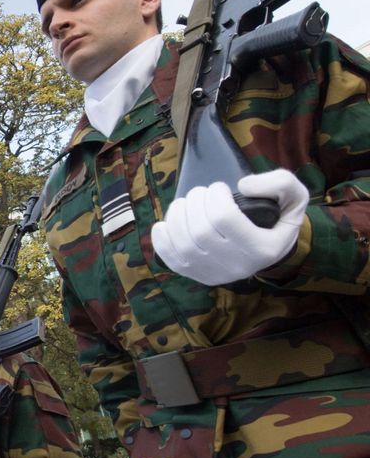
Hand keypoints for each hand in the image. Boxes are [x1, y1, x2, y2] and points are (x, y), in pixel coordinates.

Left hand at [151, 170, 307, 285]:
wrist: (269, 249)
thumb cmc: (278, 218)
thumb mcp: (295, 198)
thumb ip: (280, 183)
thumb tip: (243, 185)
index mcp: (262, 249)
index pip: (225, 218)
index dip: (216, 195)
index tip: (220, 187)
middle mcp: (236, 265)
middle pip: (200, 229)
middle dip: (195, 201)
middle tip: (201, 192)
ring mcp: (212, 272)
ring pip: (182, 242)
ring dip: (177, 214)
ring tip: (186, 203)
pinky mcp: (195, 274)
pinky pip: (169, 257)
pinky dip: (162, 236)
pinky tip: (168, 223)